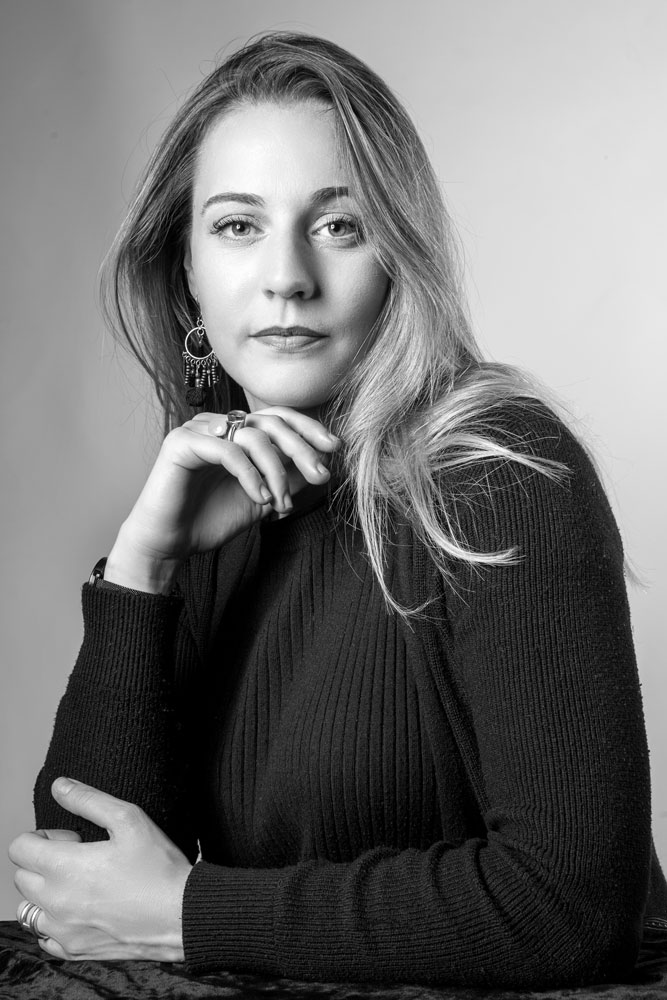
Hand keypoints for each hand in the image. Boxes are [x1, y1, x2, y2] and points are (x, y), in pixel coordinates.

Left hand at [9, 778, 191, 961]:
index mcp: (63, 867)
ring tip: (81, 885)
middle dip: (44, 861)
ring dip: (45, 893)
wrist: (182, 915)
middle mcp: (54, 902)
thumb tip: (59, 786)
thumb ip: (88, 800)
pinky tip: (84, 910)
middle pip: (22, 876)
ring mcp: (62, 930)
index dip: (42, 837)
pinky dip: (56, 922)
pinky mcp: (75, 950)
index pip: (19, 848)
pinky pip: (45, 937)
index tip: (71, 839)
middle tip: (81, 857)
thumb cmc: (159, 867)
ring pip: (29, 909)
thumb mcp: (129, 819)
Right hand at [106, 406, 341, 591]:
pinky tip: (260, 498)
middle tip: (320, 475)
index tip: (335, 448)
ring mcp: (199, 430)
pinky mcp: (181, 442)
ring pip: (253, 436)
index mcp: (236, 431)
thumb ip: (288, 479)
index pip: (278, 417)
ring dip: (276, 471)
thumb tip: (325, 463)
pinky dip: (250, 475)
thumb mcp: (263, 498)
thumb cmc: (211, 519)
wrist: (171, 543)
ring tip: (279, 502)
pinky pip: (228, 450)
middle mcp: (218, 424)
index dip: (308, 429)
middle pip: (270, 422)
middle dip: (301, 449)